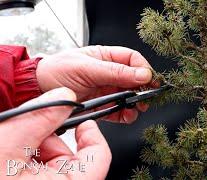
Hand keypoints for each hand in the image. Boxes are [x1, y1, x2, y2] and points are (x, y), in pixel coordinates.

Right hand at [0, 87, 109, 178]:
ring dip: (37, 150)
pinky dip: (29, 160)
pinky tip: (10, 157)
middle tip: (29, 133)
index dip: (93, 136)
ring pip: (56, 167)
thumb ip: (39, 117)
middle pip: (75, 161)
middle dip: (53, 141)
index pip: (99, 159)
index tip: (82, 121)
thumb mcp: (6, 144)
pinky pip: (42, 173)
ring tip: (12, 148)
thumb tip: (64, 96)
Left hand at [36, 46, 152, 123]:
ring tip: (136, 107)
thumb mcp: (87, 68)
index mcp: (106, 57)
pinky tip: (126, 114)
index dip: (143, 68)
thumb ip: (115, 72)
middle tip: (147, 96)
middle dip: (143, 88)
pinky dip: (125, 114)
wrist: (38, 90)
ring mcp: (106, 90)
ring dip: (135, 103)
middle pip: (134, 79)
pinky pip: (118, 110)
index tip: (149, 79)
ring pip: (129, 96)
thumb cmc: (57, 71)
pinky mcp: (101, 106)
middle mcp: (108, 74)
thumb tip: (142, 74)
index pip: (132, 59)